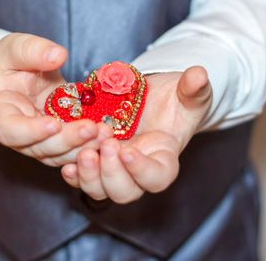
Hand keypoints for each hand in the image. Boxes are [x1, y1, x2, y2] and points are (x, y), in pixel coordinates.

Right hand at [0, 33, 110, 165]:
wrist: (22, 71)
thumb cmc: (11, 61)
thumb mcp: (16, 47)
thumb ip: (34, 50)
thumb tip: (58, 55)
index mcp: (1, 112)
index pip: (9, 130)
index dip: (31, 132)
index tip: (54, 123)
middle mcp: (19, 134)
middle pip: (40, 148)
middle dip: (68, 140)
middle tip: (93, 129)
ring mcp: (40, 141)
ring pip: (60, 155)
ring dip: (84, 148)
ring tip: (106, 133)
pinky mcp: (59, 140)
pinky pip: (73, 150)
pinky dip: (90, 146)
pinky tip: (109, 136)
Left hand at [60, 66, 211, 202]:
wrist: (153, 98)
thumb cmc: (175, 99)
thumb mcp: (188, 92)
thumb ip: (194, 88)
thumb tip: (199, 75)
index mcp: (163, 160)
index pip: (157, 178)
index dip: (142, 171)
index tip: (127, 152)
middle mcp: (138, 171)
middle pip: (124, 192)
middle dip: (110, 175)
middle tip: (103, 148)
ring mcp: (115, 168)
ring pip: (100, 190)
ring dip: (89, 176)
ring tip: (82, 153)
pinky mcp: (96, 160)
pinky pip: (82, 178)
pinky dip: (74, 175)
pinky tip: (66, 164)